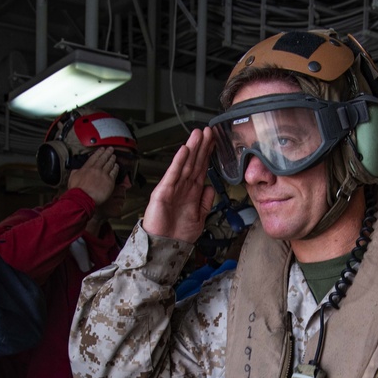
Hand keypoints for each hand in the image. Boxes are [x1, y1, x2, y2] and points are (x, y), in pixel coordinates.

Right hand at [67, 147, 118, 204]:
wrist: (83, 198)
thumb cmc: (77, 191)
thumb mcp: (72, 178)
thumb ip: (76, 172)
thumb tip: (77, 170)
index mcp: (87, 168)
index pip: (94, 157)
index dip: (99, 152)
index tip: (101, 149)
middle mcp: (96, 169)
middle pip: (103, 158)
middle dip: (107, 152)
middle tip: (110, 149)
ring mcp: (103, 174)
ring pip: (109, 164)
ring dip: (112, 159)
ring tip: (114, 156)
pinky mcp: (109, 181)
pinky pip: (114, 172)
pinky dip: (116, 168)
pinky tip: (117, 166)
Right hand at [143, 127, 216, 242]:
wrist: (166, 246)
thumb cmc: (179, 234)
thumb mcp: (200, 217)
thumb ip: (206, 202)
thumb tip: (212, 188)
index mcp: (192, 192)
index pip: (202, 168)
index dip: (208, 155)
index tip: (214, 141)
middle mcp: (183, 187)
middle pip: (194, 162)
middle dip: (202, 147)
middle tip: (208, 131)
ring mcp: (173, 188)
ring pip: (184, 165)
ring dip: (192, 149)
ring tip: (198, 134)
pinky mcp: (163, 192)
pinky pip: (172, 175)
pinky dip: (178, 162)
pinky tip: (184, 151)